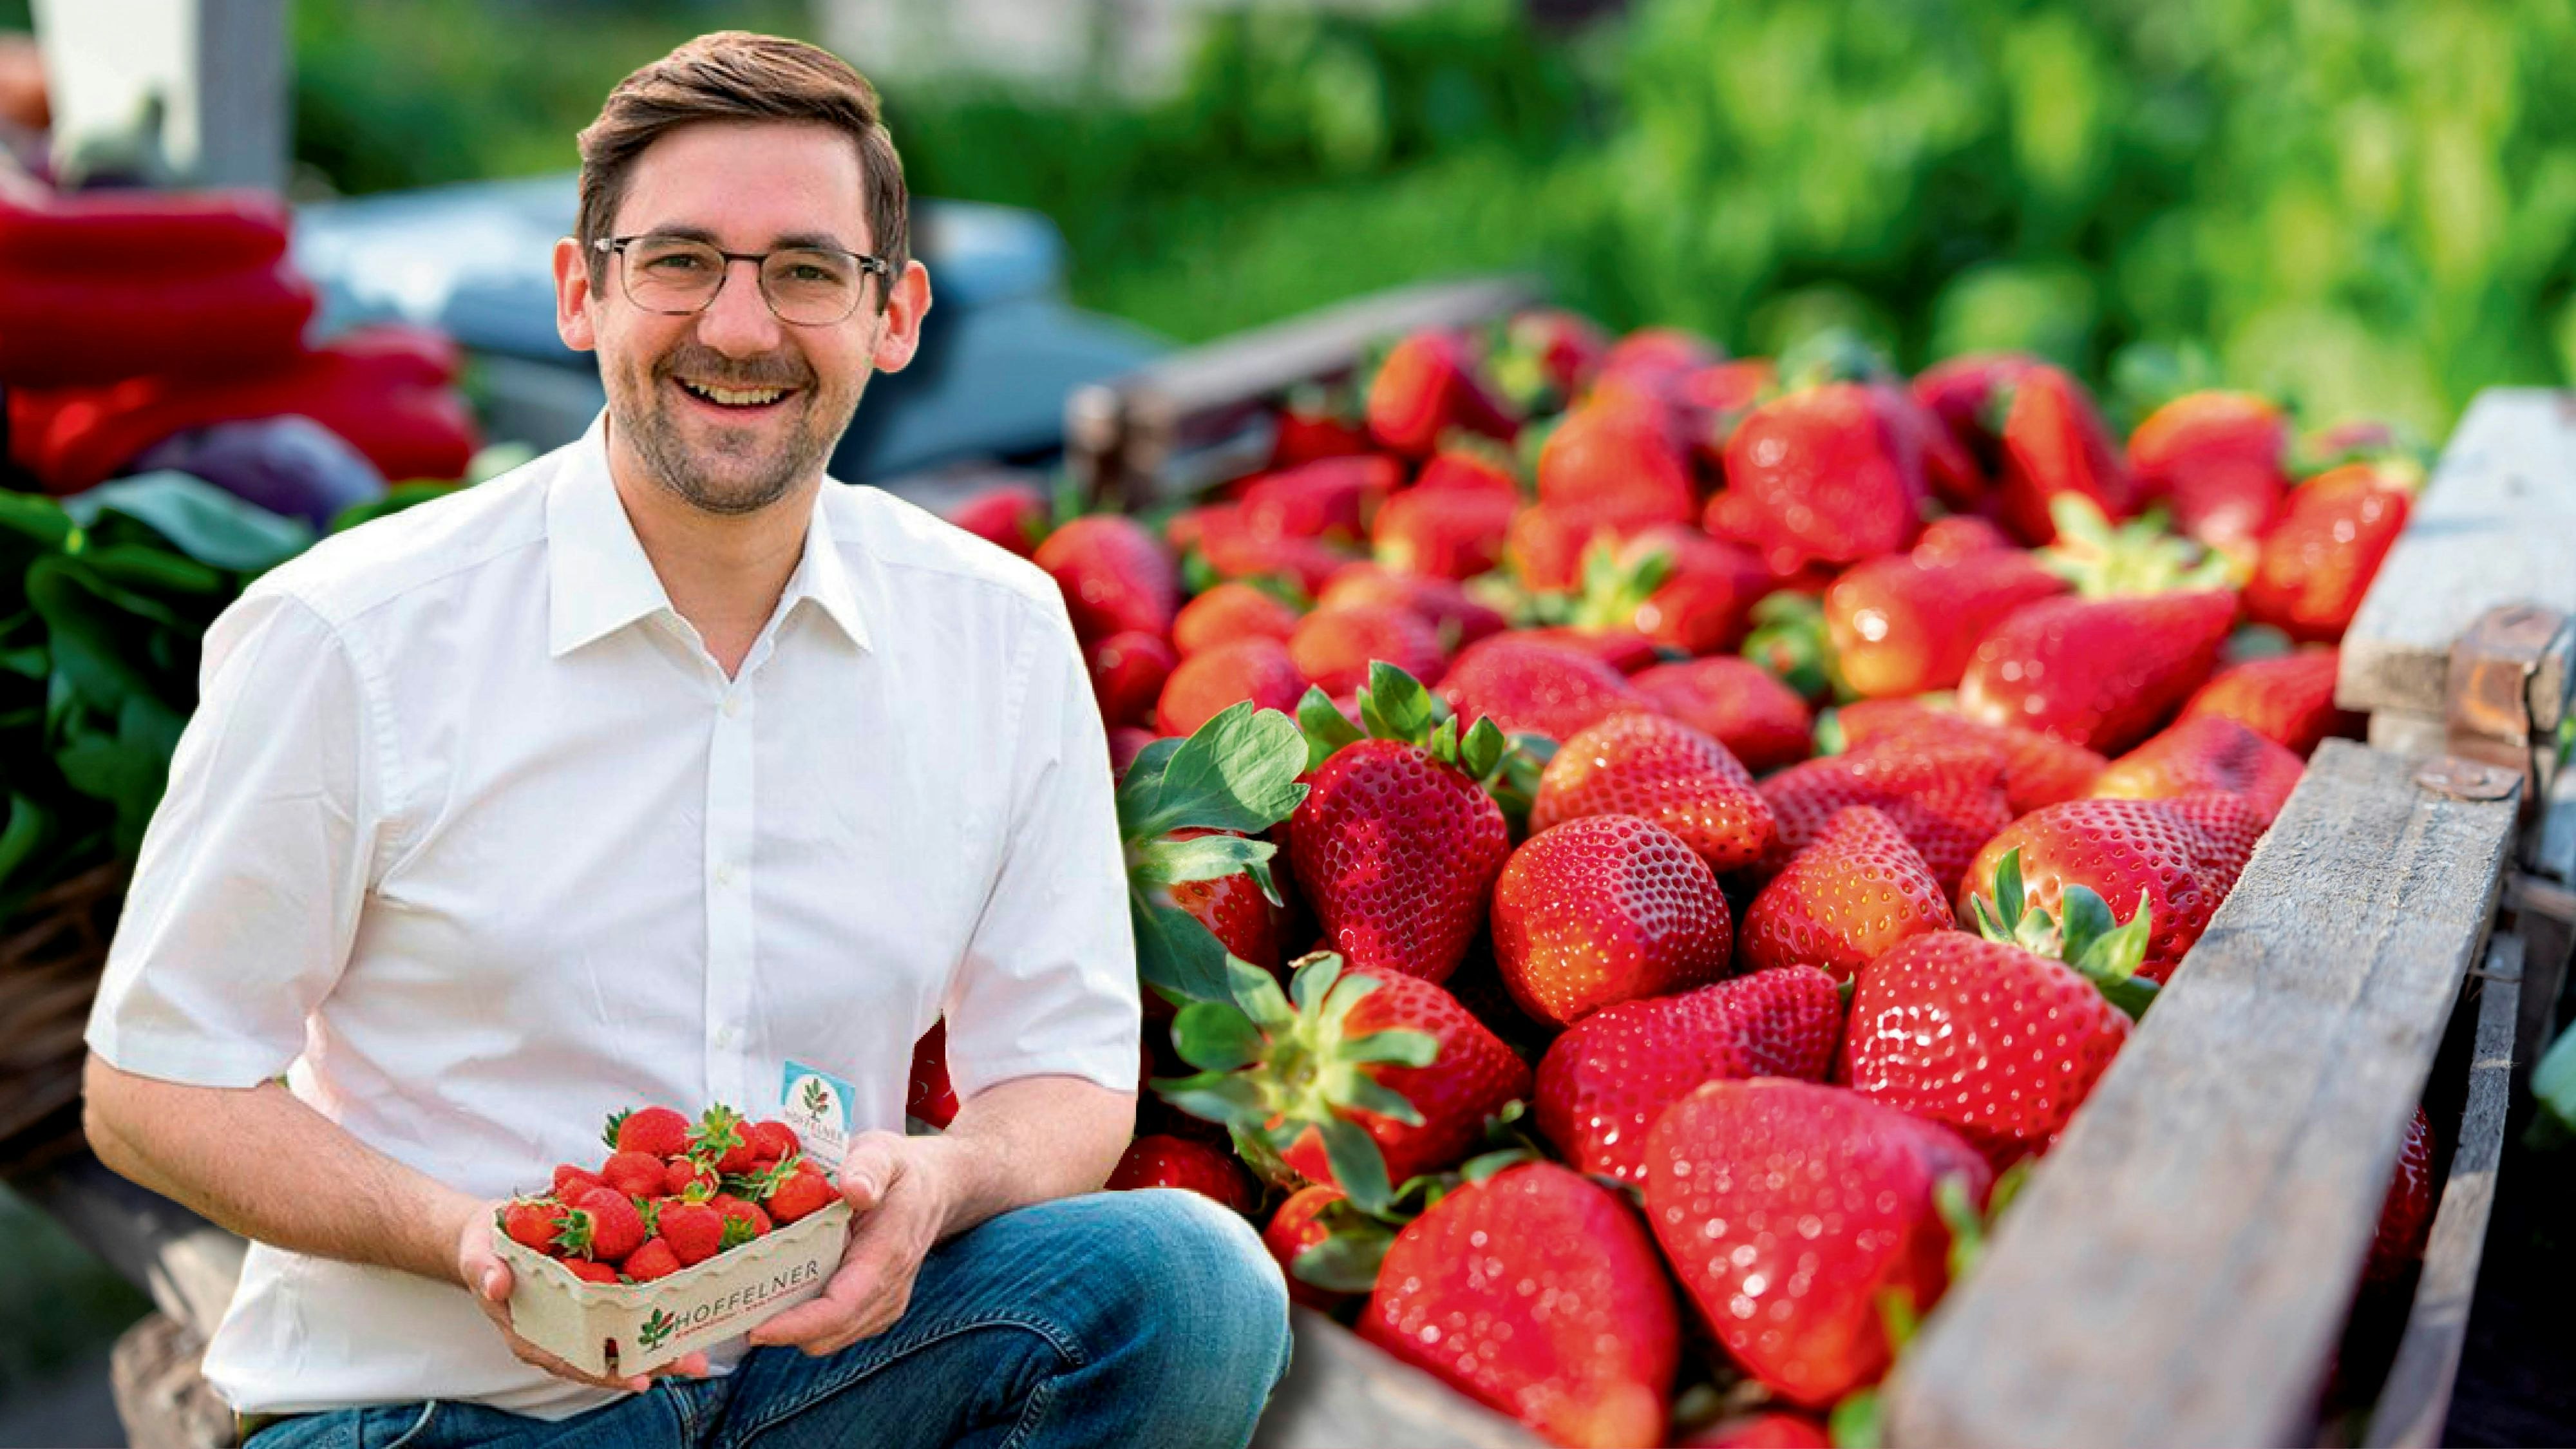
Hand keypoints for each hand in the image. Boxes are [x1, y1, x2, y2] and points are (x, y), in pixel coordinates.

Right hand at [455, 1201, 708, 1392]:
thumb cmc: (483, 1247)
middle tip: (691, 1363)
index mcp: (531, 1334)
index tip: (639, 1379)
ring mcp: (579, 1319)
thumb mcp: (478, 1255)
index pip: (572, 1362)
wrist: (491, 1232)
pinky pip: (624, 1312)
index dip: (605, 1373)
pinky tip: (685, 1312)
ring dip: (660, 1346)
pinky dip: (653, 1313)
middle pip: (607, 1358)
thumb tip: (497, 1286)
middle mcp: (560, 1333)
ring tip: (701, 1350)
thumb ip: (486, 1271)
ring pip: (622, 1340)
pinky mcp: (593, 1297)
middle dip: (650, 1364)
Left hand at [746, 1132, 952, 1355]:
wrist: (935, 1188)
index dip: (797, 1325)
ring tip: (755, 1301)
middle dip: (783, 1330)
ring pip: (830, 1339)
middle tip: (736, 1309)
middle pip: (829, 1334)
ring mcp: (884, 1304)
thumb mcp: (883, 1153)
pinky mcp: (875, 1308)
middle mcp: (889, 1290)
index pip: (840, 1308)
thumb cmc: (900, 1170)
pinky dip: (806, 1324)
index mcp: (887, 1255)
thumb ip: (868, 1167)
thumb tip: (854, 1189)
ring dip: (792, 1329)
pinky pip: (836, 1331)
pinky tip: (784, 1296)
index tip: (756, 1328)